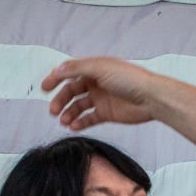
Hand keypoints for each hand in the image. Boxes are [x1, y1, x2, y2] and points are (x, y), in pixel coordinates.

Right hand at [41, 57, 168, 129]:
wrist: (151, 98)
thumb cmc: (130, 79)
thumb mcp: (100, 69)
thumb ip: (77, 69)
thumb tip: (57, 69)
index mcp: (94, 69)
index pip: (70, 72)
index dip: (56, 79)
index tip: (44, 88)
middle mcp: (96, 83)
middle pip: (71, 91)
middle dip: (61, 100)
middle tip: (53, 111)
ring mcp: (101, 99)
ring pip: (78, 106)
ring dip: (68, 113)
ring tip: (63, 121)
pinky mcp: (107, 113)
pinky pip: (89, 118)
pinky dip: (80, 123)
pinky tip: (73, 126)